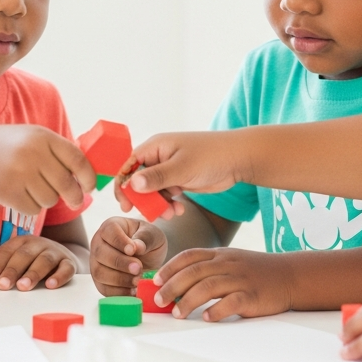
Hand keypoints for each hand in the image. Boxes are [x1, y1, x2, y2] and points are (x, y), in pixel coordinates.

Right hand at [0, 125, 91, 215]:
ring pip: (50, 199)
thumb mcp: (34, 138)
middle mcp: (33, 153)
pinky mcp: (8, 192)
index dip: (88, 177)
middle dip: (75, 197)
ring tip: (32, 187)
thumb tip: (88, 175)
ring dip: (46, 199)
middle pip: (67, 185)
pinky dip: (30, 206)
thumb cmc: (9, 146)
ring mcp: (19, 173)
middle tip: (75, 201)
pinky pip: (33, 209)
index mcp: (43, 137)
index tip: (89, 187)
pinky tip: (18, 193)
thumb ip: (59, 152)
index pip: (77, 160)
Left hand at [0, 235, 77, 290]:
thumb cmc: (33, 261)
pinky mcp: (69, 263)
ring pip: (44, 260)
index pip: (6, 252)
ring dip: (33, 273)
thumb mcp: (13, 261)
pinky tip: (50, 285)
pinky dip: (59, 276)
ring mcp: (55, 252)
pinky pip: (66, 268)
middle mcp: (38, 244)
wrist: (64, 258)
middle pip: (24, 255)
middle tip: (3, 285)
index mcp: (22, 241)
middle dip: (12, 270)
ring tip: (23, 286)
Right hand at [89, 217, 166, 295]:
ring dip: (119, 279)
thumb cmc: (148, 241)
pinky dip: (118, 292)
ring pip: (99, 273)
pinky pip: (103, 289)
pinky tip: (133, 291)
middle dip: (120, 263)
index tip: (132, 250)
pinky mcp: (100, 281)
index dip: (119, 241)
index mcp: (111, 227)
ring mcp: (96, 263)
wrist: (149, 258)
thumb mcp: (153, 234)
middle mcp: (99, 244)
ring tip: (137, 281)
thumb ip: (146, 238)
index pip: (109, 231)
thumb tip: (137, 247)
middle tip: (138, 268)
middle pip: (100, 253)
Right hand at [122, 131, 250, 211]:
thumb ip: (157, 177)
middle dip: (145, 199)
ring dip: (159, 204)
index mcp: (155, 147)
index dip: (124, 185)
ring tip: (171, 214)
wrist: (238, 159)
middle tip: (151, 214)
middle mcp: (159, 157)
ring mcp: (170, 169)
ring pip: (154, 191)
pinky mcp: (180, 179)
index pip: (129, 166)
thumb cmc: (210, 156)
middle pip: (140, 181)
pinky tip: (179, 210)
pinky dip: (170, 204)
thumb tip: (132, 184)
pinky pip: (167, 194)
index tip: (125, 204)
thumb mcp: (182, 168)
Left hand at [154, 248, 294, 321]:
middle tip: (160, 301)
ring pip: (209, 286)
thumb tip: (176, 285)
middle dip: (172, 286)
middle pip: (194, 271)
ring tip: (177, 313)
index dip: (170, 267)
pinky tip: (206, 317)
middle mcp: (228, 264)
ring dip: (188, 300)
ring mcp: (240, 279)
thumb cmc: (255, 272)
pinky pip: (231, 302)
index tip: (155, 281)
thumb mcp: (231, 262)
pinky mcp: (252, 296)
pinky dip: (216, 310)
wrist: (290, 275)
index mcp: (220, 254)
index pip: (189, 256)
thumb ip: (208, 269)